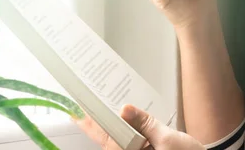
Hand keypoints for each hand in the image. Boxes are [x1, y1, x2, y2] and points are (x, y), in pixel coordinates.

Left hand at [76, 106, 204, 149]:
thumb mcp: (167, 138)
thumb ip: (145, 123)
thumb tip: (126, 109)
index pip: (105, 137)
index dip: (90, 123)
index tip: (77, 111)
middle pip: (109, 139)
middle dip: (100, 121)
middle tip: (89, 101)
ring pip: (118, 140)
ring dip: (113, 124)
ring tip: (107, 106)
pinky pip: (128, 143)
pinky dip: (125, 130)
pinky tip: (125, 118)